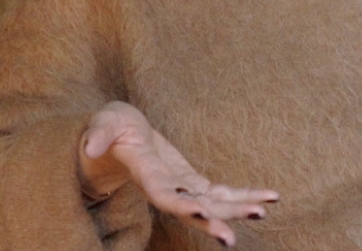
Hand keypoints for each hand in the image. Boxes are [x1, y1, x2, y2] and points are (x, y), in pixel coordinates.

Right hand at [78, 101, 278, 247]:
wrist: (120, 137)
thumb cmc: (111, 128)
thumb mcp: (103, 123)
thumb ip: (98, 133)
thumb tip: (90, 145)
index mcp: (145, 173)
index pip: (163, 195)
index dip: (181, 204)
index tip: (201, 211)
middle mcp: (166, 188)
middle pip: (193, 209)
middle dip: (214, 221)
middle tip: (234, 238)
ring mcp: (182, 187)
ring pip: (213, 204)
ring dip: (238, 209)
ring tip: (265, 210)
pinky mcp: (193, 181)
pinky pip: (222, 193)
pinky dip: (245, 195)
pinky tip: (271, 198)